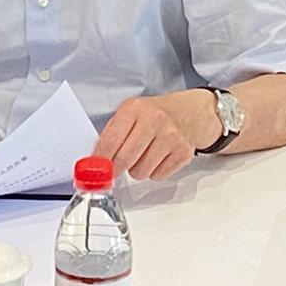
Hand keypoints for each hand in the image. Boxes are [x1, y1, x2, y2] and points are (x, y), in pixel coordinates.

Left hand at [93, 91, 210, 181]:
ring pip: (140, 172)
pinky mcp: (183, 153)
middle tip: (114, 168)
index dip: (100, 159)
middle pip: (125, 159)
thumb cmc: (155, 113)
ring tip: (142, 155)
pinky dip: (153, 171)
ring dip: (137, 169)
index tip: (94, 168)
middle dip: (115, 168)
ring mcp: (171, 137)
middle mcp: (155, 121)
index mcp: (136, 108)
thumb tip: (95, 160)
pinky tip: (157, 157)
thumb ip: (113, 132)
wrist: (190, 112)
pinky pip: (157, 176)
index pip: (111, 139)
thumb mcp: (131, 111)